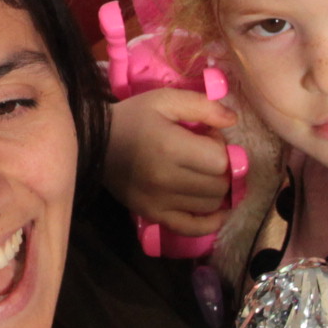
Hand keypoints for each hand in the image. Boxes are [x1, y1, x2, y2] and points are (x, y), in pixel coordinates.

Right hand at [102, 88, 236, 232]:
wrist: (95, 143)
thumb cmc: (133, 118)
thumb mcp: (165, 99)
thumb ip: (202, 106)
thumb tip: (232, 121)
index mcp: (171, 148)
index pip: (220, 161)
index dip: (223, 148)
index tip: (209, 138)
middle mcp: (166, 180)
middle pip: (218, 186)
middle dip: (222, 170)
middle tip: (207, 156)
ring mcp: (159, 202)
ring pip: (209, 206)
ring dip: (216, 192)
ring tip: (203, 175)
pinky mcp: (152, 215)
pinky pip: (191, 228)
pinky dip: (209, 223)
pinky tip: (217, 212)